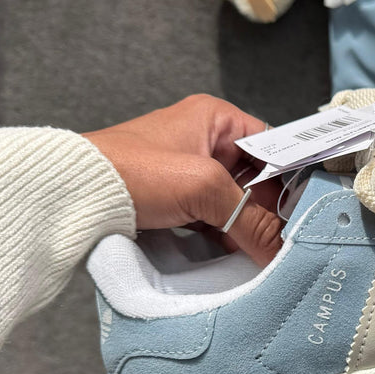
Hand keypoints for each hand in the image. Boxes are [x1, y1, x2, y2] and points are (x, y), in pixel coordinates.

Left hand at [84, 94, 282, 266]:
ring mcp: (186, 170)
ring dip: (243, 228)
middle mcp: (203, 139)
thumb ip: (248, 216)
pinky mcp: (171, 199)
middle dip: (265, 211)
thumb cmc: (130, 172)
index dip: (288, 180)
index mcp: (215, 117)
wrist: (70, 195)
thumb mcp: (202, 187)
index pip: (272, 147)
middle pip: (254, 179)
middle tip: (282, 241)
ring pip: (232, 202)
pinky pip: (210, 217)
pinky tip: (233, 256)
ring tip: (260, 253)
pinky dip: (222, 236)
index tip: (304, 213)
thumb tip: (281, 247)